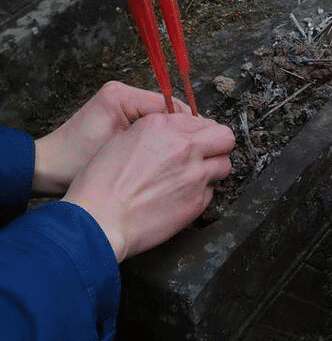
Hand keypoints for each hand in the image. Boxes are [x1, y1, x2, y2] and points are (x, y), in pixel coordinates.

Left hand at [32, 81, 190, 194]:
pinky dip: (158, 138)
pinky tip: (166, 155)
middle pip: (168, 110)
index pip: (171, 106)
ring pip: (160, 118)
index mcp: (121, 96)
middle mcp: (121, 92)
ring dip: (172, 135)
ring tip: (186, 155)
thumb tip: (189, 140)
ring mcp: (119, 102)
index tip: (206, 144)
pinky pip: (148, 124)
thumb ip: (152, 141)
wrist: (43, 168)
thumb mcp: (117, 153)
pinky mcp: (117, 114)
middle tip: (201, 152)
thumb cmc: (74, 164)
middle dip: (183, 130)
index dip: (191, 126)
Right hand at [63, 111, 233, 261]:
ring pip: (224, 165)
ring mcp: (194, 174)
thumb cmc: (100, 184)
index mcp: (162, 127)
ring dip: (212, 169)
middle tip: (208, 153)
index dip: (197, 132)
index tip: (193, 139)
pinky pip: (211, 191)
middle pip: (224, 137)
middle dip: (218, 144)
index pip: (199, 120)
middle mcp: (183, 147)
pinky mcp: (197, 200)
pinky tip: (181, 197)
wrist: (98, 220)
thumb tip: (173, 133)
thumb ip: (154, 132)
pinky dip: (201, 193)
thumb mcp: (122, 141)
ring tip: (193, 178)